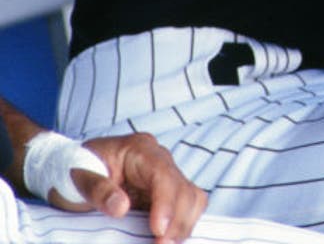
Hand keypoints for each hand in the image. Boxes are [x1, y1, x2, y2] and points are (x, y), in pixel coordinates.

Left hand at [62, 133, 206, 243]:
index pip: (164, 174)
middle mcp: (160, 160)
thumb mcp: (78, 177)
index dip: (166, 203)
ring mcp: (165, 177)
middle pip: (184, 189)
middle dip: (178, 221)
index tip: (159, 230)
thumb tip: (122, 208)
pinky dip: (180, 226)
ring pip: (192, 199)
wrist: (70, 168)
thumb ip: (98, 189)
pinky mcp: (165, 194)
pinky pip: (185, 209)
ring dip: (183, 226)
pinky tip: (166, 240)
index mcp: (140, 149)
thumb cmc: (74, 169)